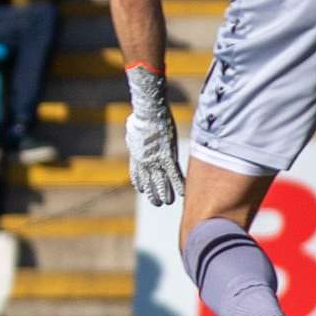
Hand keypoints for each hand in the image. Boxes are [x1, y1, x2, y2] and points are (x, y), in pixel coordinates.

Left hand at [125, 67, 183, 205]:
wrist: (148, 112)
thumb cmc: (141, 117)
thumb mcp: (132, 127)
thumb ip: (134, 133)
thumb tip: (132, 127)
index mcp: (136, 156)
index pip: (137, 175)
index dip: (140, 184)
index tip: (142, 190)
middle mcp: (145, 162)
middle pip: (149, 183)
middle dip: (153, 194)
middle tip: (157, 202)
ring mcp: (156, 160)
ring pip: (161, 183)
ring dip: (165, 194)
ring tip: (168, 203)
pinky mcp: (168, 157)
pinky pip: (174, 175)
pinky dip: (178, 185)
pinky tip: (183, 194)